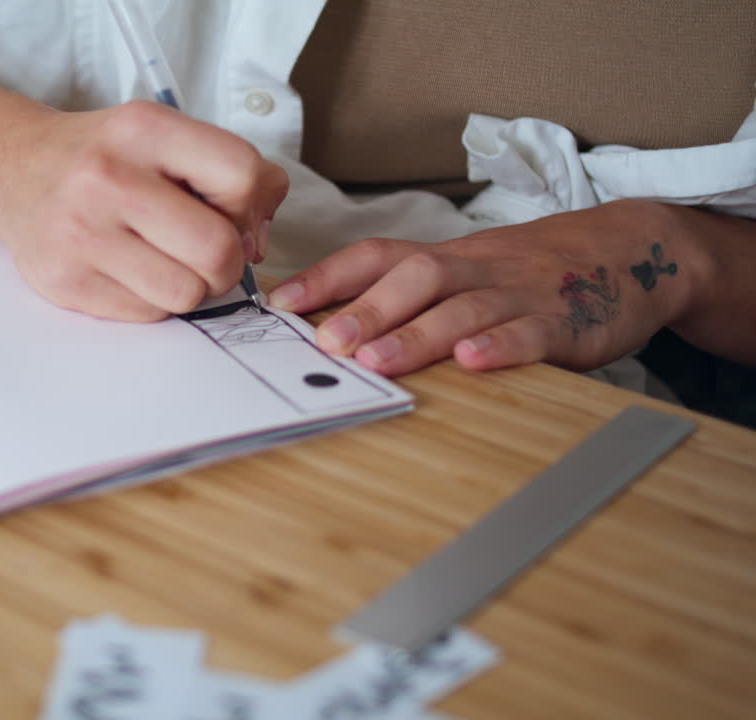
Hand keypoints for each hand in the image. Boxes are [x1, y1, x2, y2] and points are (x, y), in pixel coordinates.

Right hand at [0, 101, 287, 320]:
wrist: (12, 168)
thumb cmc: (102, 158)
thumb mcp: (162, 135)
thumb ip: (226, 171)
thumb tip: (259, 237)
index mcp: (142, 130)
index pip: (241, 175)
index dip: (251, 205)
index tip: (231, 212)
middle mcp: (107, 178)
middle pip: (217, 250)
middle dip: (226, 261)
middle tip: (204, 250)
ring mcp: (81, 235)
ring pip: (186, 294)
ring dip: (189, 286)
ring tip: (165, 260)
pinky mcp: (65, 282)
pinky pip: (147, 315)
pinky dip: (151, 300)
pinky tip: (129, 270)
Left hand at [268, 200, 694, 374]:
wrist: (627, 248)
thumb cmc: (524, 270)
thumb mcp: (463, 270)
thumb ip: (405, 293)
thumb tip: (324, 325)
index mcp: (445, 257)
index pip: (375, 256)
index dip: (326, 276)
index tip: (280, 303)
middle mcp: (475, 268)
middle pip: (415, 278)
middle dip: (365, 311)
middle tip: (325, 344)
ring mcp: (519, 293)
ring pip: (463, 308)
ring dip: (416, 336)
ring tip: (377, 363)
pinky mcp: (564, 321)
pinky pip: (530, 331)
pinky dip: (500, 347)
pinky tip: (472, 363)